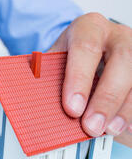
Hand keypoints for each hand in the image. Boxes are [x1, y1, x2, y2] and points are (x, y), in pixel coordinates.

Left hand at [49, 12, 131, 137]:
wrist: (86, 48)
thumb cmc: (69, 57)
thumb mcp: (55, 60)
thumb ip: (49, 77)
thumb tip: (37, 105)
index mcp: (89, 28)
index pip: (86, 48)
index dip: (79, 79)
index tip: (72, 108)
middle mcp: (117, 35)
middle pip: (122, 61)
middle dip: (106, 98)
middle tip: (91, 126)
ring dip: (123, 109)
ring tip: (107, 130)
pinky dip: (131, 111)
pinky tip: (123, 126)